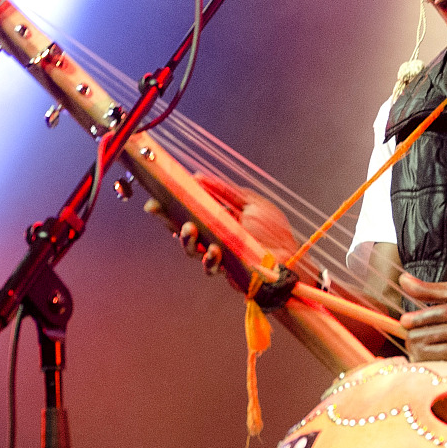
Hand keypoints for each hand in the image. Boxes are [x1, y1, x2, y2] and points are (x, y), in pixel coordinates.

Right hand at [144, 172, 300, 279]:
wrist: (291, 258)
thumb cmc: (274, 232)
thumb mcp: (251, 202)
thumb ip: (225, 191)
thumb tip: (199, 177)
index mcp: (218, 218)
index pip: (189, 211)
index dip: (170, 206)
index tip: (155, 200)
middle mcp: (214, 236)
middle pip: (183, 229)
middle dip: (168, 220)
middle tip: (160, 211)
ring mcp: (218, 255)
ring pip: (192, 249)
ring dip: (187, 240)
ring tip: (189, 230)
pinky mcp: (225, 271)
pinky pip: (209, 266)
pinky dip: (209, 259)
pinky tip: (213, 251)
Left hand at [398, 272, 446, 365]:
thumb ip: (431, 289)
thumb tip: (403, 279)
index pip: (433, 315)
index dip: (415, 320)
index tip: (405, 322)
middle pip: (429, 338)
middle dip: (413, 339)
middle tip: (410, 338)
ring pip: (435, 355)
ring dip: (420, 354)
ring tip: (417, 349)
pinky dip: (437, 365)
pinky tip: (434, 360)